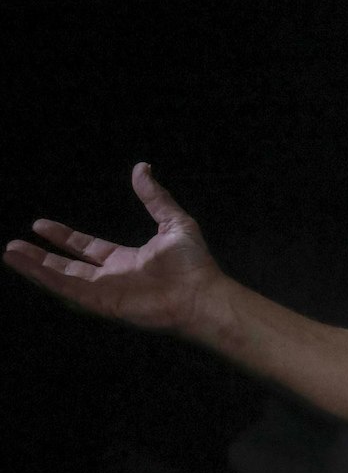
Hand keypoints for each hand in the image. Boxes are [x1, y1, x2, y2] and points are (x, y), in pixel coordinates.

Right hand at [6, 163, 222, 332]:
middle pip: (68, 266)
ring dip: (35, 267)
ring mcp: (105, 292)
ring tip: (9, 253)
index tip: (41, 225)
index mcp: (128, 261)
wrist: (203, 293)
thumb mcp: (174, 222)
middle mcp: (113, 277)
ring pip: (61, 279)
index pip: (88, 248)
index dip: (65, 237)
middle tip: (15, 244)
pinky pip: (67, 290)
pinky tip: (25, 265)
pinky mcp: (102, 304)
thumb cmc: (195, 264)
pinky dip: (44, 278)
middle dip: (42, 256)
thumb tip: (142, 168)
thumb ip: (155, 197)